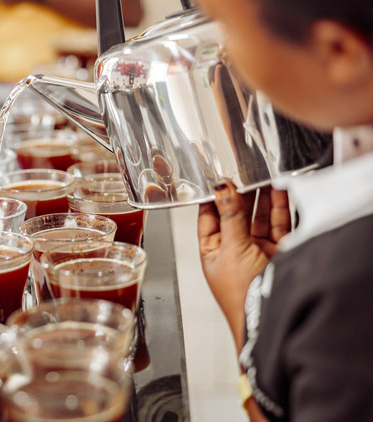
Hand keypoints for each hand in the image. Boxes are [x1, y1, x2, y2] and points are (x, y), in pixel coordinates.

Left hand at [197, 180, 290, 348]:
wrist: (269, 316)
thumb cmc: (240, 296)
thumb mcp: (231, 249)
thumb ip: (230, 217)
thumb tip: (221, 189)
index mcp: (211, 250)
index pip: (209, 216)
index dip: (214, 197)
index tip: (219, 177)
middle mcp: (234, 249)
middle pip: (236, 214)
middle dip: (240, 194)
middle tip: (243, 174)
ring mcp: (257, 249)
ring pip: (259, 216)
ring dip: (261, 197)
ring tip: (261, 176)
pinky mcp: (279, 250)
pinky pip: (279, 223)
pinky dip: (279, 206)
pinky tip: (277, 190)